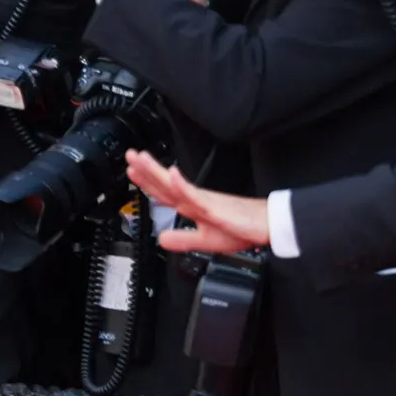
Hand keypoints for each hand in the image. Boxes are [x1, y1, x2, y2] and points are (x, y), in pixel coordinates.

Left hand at [125, 150, 271, 253]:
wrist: (267, 226)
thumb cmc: (241, 228)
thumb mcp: (206, 240)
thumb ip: (184, 239)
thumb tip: (162, 239)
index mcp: (192, 206)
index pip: (165, 193)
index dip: (147, 184)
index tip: (132, 173)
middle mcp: (194, 199)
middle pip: (165, 183)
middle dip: (145, 170)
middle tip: (129, 156)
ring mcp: (203, 200)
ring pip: (174, 184)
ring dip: (157, 171)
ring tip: (141, 159)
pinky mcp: (214, 205)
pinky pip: (195, 194)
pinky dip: (182, 184)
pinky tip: (171, 174)